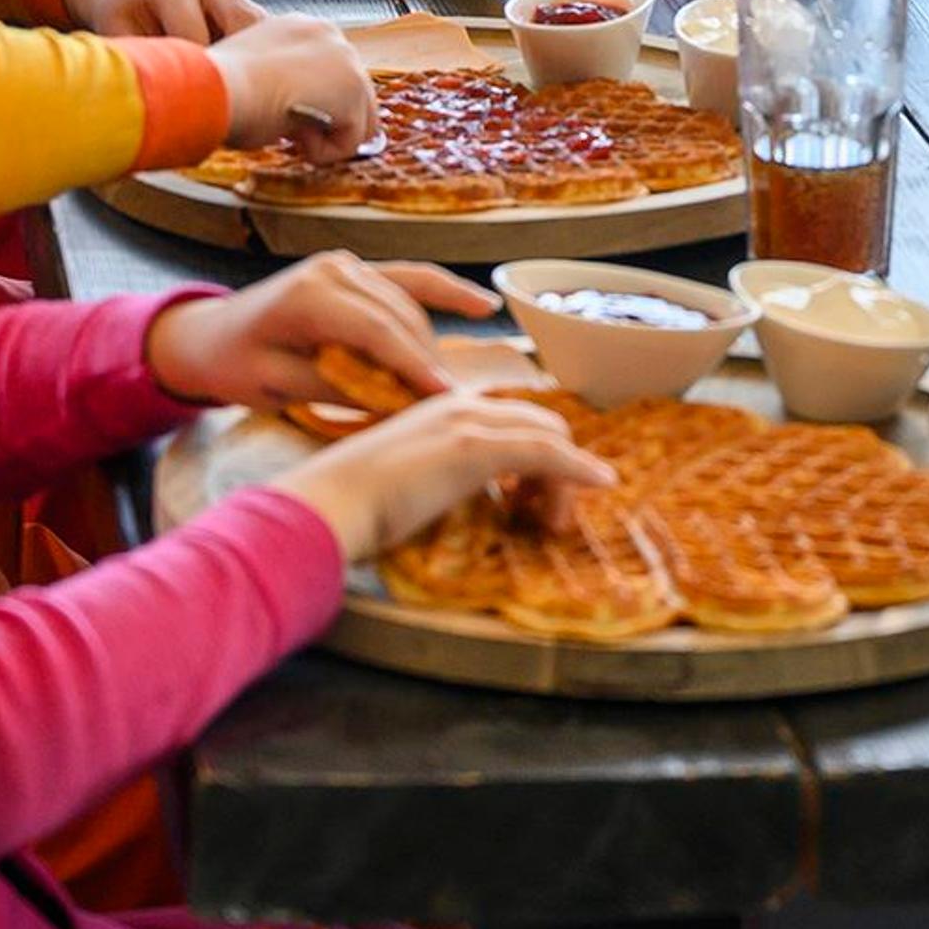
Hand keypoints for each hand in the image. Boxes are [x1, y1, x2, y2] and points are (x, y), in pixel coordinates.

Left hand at [144, 248, 497, 410]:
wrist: (208, 336)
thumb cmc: (234, 364)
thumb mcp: (277, 385)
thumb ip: (338, 387)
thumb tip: (398, 404)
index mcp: (308, 295)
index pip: (375, 330)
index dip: (412, 364)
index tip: (443, 396)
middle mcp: (333, 269)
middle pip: (399, 317)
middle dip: (426, 361)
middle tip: (449, 407)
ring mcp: (347, 264)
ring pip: (409, 304)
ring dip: (431, 343)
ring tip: (448, 386)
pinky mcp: (357, 270)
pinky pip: (411, 279)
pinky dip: (446, 293)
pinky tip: (484, 304)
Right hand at [208, 15, 377, 156]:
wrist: (219, 87)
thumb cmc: (218, 84)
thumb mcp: (253, 74)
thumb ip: (281, 81)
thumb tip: (292, 108)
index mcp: (302, 28)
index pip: (328, 72)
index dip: (310, 101)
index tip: (282, 110)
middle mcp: (331, 37)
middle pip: (351, 94)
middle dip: (324, 118)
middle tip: (285, 125)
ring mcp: (348, 63)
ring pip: (355, 119)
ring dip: (323, 136)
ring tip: (289, 134)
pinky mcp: (355, 93)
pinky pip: (350, 142)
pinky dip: (323, 152)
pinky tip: (295, 139)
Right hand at [273, 387, 621, 562]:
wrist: (328, 505)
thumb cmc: (355, 503)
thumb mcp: (411, 480)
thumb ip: (443, 476)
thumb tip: (476, 499)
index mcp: (444, 408)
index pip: (514, 420)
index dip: (535, 459)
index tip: (526, 502)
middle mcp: (461, 405)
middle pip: (540, 424)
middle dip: (557, 469)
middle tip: (545, 519)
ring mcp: (470, 422)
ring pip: (549, 437)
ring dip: (565, 480)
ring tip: (550, 524)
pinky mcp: (477, 446)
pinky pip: (548, 452)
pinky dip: (579, 468)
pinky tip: (600, 483)